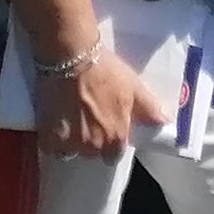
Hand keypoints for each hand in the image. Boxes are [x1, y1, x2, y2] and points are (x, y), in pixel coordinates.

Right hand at [33, 44, 167, 159]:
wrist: (72, 57)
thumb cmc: (106, 72)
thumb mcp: (134, 88)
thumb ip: (150, 110)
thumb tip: (164, 123)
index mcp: (115, 138)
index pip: (114, 156)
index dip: (111, 144)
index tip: (106, 129)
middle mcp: (93, 146)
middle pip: (92, 153)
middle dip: (91, 141)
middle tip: (88, 120)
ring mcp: (70, 142)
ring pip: (71, 151)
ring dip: (72, 141)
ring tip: (71, 120)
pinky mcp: (49, 135)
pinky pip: (51, 148)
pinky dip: (53, 140)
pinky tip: (55, 124)